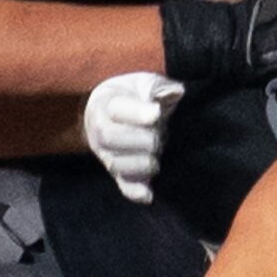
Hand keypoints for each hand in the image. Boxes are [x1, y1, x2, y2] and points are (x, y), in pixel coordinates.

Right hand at [84, 70, 182, 202]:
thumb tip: (176, 92)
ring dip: (142, 163)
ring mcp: (107, 154)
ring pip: (116, 164)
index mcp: (107, 103)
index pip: (116, 109)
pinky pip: (122, 186)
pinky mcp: (118, 173)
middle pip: (111, 138)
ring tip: (157, 157)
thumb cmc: (134, 94)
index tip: (156, 114)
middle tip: (159, 136)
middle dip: (141, 138)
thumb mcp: (145, 82)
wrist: (114, 111)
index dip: (137, 113)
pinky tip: (149, 194)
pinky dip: (136, 191)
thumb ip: (160, 86)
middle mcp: (100, 130)